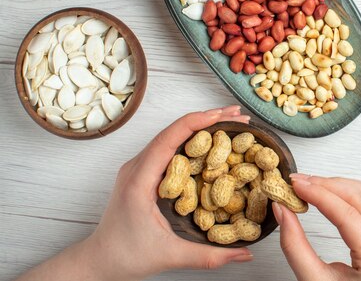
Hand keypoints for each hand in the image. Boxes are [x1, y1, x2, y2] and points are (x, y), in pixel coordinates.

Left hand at [86, 106, 251, 279]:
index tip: (222, 116)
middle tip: (236, 115)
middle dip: (206, 119)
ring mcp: (139, 168)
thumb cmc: (126, 256)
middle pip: (173, 131)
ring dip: (200, 126)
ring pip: (171, 136)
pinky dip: (192, 139)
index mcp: (139, 180)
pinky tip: (211, 142)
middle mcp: (137, 167)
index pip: (168, 138)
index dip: (197, 122)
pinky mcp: (144, 172)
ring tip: (228, 122)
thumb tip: (245, 254)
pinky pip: (169, 147)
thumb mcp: (170, 256)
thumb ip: (209, 256)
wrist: (99, 260)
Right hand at [273, 175, 360, 280]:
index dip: (320, 195)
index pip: (349, 216)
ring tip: (314, 184)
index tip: (298, 186)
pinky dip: (355, 192)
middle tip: (301, 182)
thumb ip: (295, 246)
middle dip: (328, 186)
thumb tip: (282, 210)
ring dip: (342, 185)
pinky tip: (336, 191)